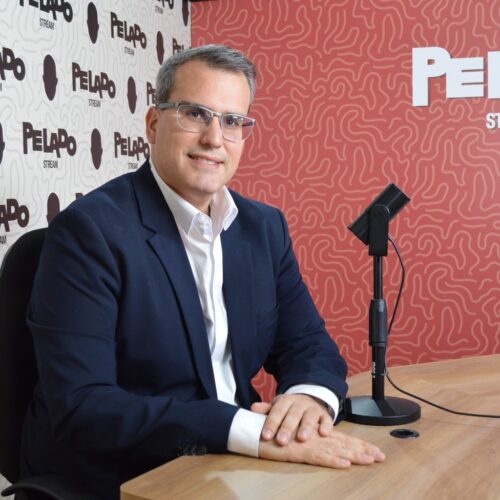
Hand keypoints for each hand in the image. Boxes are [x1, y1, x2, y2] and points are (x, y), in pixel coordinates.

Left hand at [251, 394, 332, 445]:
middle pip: (293, 414)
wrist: (309, 400)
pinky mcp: (325, 415)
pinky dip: (326, 426)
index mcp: (286, 401)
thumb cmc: (288, 409)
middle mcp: (300, 403)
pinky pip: (326, 419)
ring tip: (302, 439)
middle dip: (287, 428)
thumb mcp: (277, 407)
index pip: (277, 411)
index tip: (265, 436)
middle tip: (281, 441)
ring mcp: (313, 408)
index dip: (271, 423)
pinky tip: (323, 434)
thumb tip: (252, 408)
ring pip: (310, 416)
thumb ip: (266, 410)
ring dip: (306, 427)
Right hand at [258, 428, 384, 468]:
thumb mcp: (295, 436)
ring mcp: (309, 444)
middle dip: (363, 450)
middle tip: (381, 456)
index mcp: (317, 434)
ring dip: (354, 456)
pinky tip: (345, 464)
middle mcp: (316, 438)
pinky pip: (320, 457)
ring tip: (370, 460)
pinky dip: (333, 461)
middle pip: (344, 444)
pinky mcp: (300, 452)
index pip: (342, 439)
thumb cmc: (276, 434)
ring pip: (337, 450)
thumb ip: (306, 438)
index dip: (359, 444)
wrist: (257, 431)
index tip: (374, 450)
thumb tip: (321, 441)